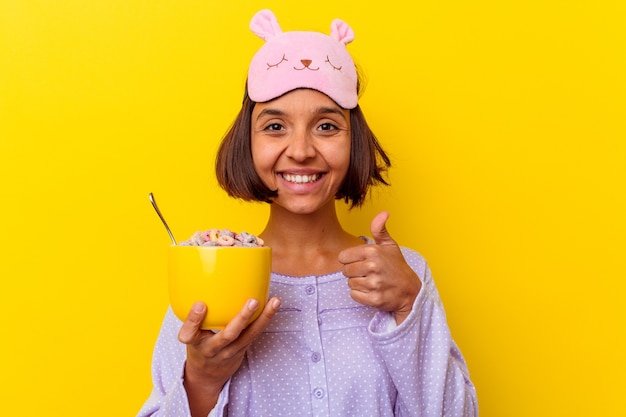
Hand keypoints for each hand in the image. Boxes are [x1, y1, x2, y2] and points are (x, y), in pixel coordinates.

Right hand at [178, 296, 280, 415]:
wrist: (208, 375)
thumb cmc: (199, 344)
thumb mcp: (191, 333)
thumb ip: (195, 316)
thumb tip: (202, 282)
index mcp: (195, 343)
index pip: (189, 334)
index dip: (193, 320)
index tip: (200, 304)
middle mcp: (213, 349)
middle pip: (228, 336)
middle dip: (242, 319)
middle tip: (253, 301)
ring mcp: (230, 351)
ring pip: (249, 335)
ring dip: (263, 318)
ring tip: (274, 301)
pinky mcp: (243, 349)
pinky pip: (255, 333)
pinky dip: (265, 318)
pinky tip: (273, 304)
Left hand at [338, 211, 420, 323]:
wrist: (410, 291)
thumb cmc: (397, 266)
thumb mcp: (390, 245)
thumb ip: (380, 229)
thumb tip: (384, 212)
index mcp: (373, 251)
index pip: (343, 257)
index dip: (350, 260)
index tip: (361, 262)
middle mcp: (372, 266)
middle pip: (345, 271)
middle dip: (354, 272)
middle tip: (368, 273)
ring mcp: (374, 284)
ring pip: (350, 283)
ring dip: (358, 284)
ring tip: (371, 282)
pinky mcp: (374, 299)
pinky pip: (354, 295)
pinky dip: (361, 295)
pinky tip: (372, 291)